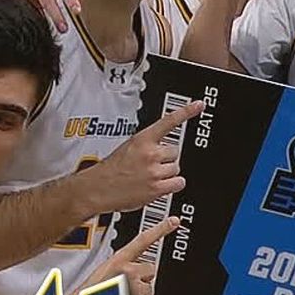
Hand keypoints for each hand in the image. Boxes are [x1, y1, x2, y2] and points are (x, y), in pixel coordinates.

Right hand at [76, 101, 203, 214]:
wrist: (94, 189)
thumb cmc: (109, 171)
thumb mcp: (127, 147)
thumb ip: (147, 145)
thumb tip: (164, 148)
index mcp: (142, 140)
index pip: (168, 122)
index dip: (186, 111)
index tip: (200, 104)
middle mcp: (150, 153)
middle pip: (175, 151)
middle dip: (166, 158)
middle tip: (149, 165)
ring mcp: (154, 171)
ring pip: (176, 168)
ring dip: (167, 173)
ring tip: (149, 177)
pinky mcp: (157, 188)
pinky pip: (178, 183)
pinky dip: (171, 185)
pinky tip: (158, 186)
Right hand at [79, 216, 179, 294]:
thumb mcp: (102, 274)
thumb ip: (120, 268)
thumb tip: (134, 271)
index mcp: (117, 261)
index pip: (143, 240)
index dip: (161, 228)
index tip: (175, 220)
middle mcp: (128, 271)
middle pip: (150, 271)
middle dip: (141, 280)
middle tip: (122, 290)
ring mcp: (136, 287)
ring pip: (149, 290)